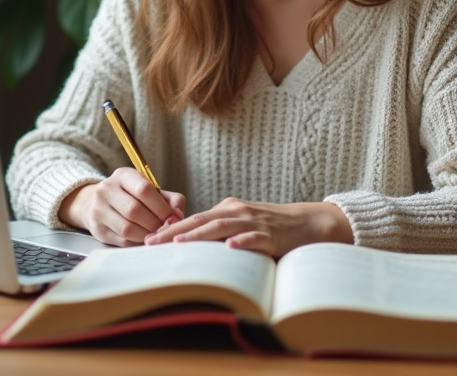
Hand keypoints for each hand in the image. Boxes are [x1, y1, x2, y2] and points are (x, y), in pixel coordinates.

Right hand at [59, 168, 185, 246]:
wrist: (99, 202)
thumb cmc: (132, 196)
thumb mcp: (151, 190)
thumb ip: (170, 199)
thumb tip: (178, 215)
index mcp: (123, 175)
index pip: (144, 189)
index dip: (161, 207)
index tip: (172, 217)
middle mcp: (106, 190)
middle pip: (134, 210)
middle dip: (155, 223)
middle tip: (165, 228)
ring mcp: (98, 210)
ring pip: (127, 228)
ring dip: (147, 235)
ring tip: (156, 234)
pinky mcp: (97, 229)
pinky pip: (122, 240)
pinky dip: (137, 242)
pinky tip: (144, 238)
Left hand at [143, 197, 353, 257]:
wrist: (308, 222)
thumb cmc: (272, 226)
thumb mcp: (242, 222)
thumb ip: (220, 228)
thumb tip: (191, 241)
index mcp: (228, 209)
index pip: (194, 219)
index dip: (170, 228)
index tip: (148, 239)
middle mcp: (237, 212)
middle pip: (201, 220)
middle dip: (174, 231)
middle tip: (151, 242)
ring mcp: (254, 222)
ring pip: (222, 227)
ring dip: (199, 235)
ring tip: (179, 242)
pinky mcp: (272, 235)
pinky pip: (255, 238)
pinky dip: (242, 242)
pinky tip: (229, 247)